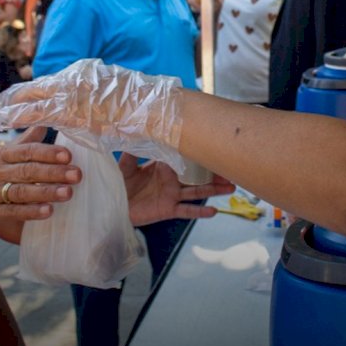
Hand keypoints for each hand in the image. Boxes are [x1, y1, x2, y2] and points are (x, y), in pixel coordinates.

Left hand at [0, 59, 184, 162]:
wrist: (153, 110)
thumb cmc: (145, 108)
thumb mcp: (120, 98)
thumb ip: (103, 101)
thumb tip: (99, 110)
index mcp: (87, 74)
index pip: (53, 84)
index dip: (34, 91)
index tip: (19, 96)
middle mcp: (75, 78)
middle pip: (37, 87)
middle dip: (14, 96)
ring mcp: (71, 92)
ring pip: (31, 98)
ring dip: (9, 106)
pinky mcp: (69, 109)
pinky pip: (35, 112)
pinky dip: (15, 116)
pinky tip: (0, 120)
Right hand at [0, 127, 81, 234]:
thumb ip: (22, 143)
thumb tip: (44, 125)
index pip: (26, 151)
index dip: (47, 152)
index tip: (68, 155)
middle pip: (28, 171)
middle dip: (54, 172)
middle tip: (77, 174)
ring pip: (21, 192)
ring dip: (46, 192)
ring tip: (68, 193)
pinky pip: (11, 212)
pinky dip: (30, 212)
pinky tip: (48, 211)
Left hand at [118, 154, 234, 225]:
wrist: (114, 206)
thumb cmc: (121, 183)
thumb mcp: (125, 165)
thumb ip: (132, 152)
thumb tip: (138, 134)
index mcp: (163, 166)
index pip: (183, 157)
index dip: (197, 152)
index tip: (213, 144)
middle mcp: (172, 179)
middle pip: (197, 174)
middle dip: (214, 171)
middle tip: (231, 166)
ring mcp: (172, 195)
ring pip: (198, 191)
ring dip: (214, 189)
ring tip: (232, 186)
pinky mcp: (169, 209)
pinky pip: (187, 211)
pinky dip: (200, 212)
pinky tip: (214, 211)